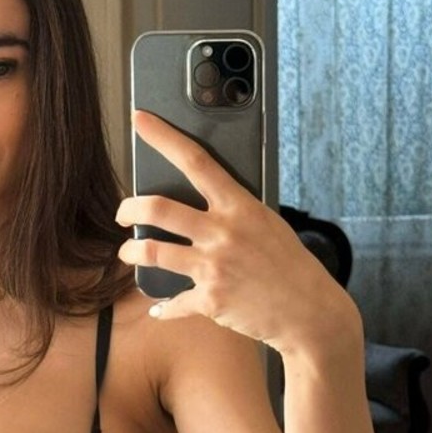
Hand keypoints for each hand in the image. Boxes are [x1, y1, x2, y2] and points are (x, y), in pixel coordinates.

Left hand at [116, 110, 354, 356]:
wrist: (310, 312)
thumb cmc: (288, 265)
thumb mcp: (266, 224)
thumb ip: (233, 212)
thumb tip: (202, 203)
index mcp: (239, 206)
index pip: (196, 160)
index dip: (163, 137)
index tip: (140, 121)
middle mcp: (223, 232)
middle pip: (158, 208)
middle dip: (128, 208)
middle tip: (122, 213)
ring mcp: (214, 267)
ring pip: (152, 251)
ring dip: (131, 251)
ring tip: (128, 252)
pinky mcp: (210, 300)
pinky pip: (173, 302)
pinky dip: (164, 307)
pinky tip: (161, 309)